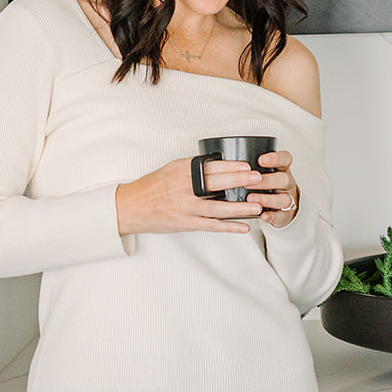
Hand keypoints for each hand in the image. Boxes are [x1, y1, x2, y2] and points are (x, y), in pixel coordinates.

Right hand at [115, 157, 265, 236]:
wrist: (132, 207)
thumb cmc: (154, 186)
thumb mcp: (173, 168)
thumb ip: (194, 166)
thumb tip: (220, 164)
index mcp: (182, 171)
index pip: (211, 166)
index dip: (232, 166)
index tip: (248, 165)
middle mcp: (185, 188)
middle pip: (217, 184)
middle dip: (240, 181)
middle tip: (258, 179)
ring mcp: (186, 208)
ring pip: (218, 208)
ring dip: (240, 207)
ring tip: (258, 205)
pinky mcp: (186, 223)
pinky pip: (211, 226)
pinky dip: (229, 227)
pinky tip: (243, 226)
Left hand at [240, 149, 300, 228]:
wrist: (282, 205)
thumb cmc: (268, 185)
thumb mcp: (264, 172)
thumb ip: (252, 168)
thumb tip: (229, 163)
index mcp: (282, 169)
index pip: (285, 159)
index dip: (275, 158)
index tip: (260, 160)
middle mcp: (287, 183)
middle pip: (284, 179)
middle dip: (266, 181)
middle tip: (247, 183)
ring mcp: (288, 199)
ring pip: (284, 199)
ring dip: (267, 199)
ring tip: (251, 199)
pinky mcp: (286, 215)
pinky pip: (282, 216)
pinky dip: (272, 216)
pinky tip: (262, 216)